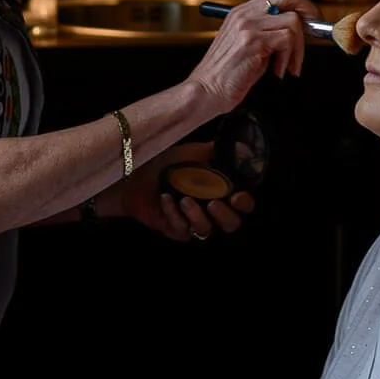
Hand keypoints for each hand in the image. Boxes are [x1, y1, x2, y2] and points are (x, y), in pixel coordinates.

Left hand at [122, 142, 255, 243]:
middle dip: (225, 216)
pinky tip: (166, 198)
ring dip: (197, 215)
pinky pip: (179, 227)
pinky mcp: (175, 229)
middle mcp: (210, 210)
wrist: (135, 173)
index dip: (244, 203)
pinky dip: (173, 212)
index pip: (243, 205)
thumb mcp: (194, 152)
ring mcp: (192, 222)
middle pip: (231, 224)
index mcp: (220, 191)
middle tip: (214, 203)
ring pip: (205, 229)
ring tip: (186, 199)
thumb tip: (243, 149)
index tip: (236, 196)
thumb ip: (218, 151)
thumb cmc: (167, 162)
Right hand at [186, 0, 308, 114]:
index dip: (300, 4)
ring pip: (293, 22)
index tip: (311, 20)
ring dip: (298, 48)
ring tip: (287, 65)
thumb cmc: (226, 75)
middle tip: (314, 32)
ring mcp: (248, 26)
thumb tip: (298, 30)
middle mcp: (244, 15)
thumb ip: (267, 33)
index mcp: (241, 13)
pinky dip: (289, 57)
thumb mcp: (247, 46)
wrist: (205, 91)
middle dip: (308, 12)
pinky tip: (278, 70)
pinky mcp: (253, 41)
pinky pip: (287, 39)